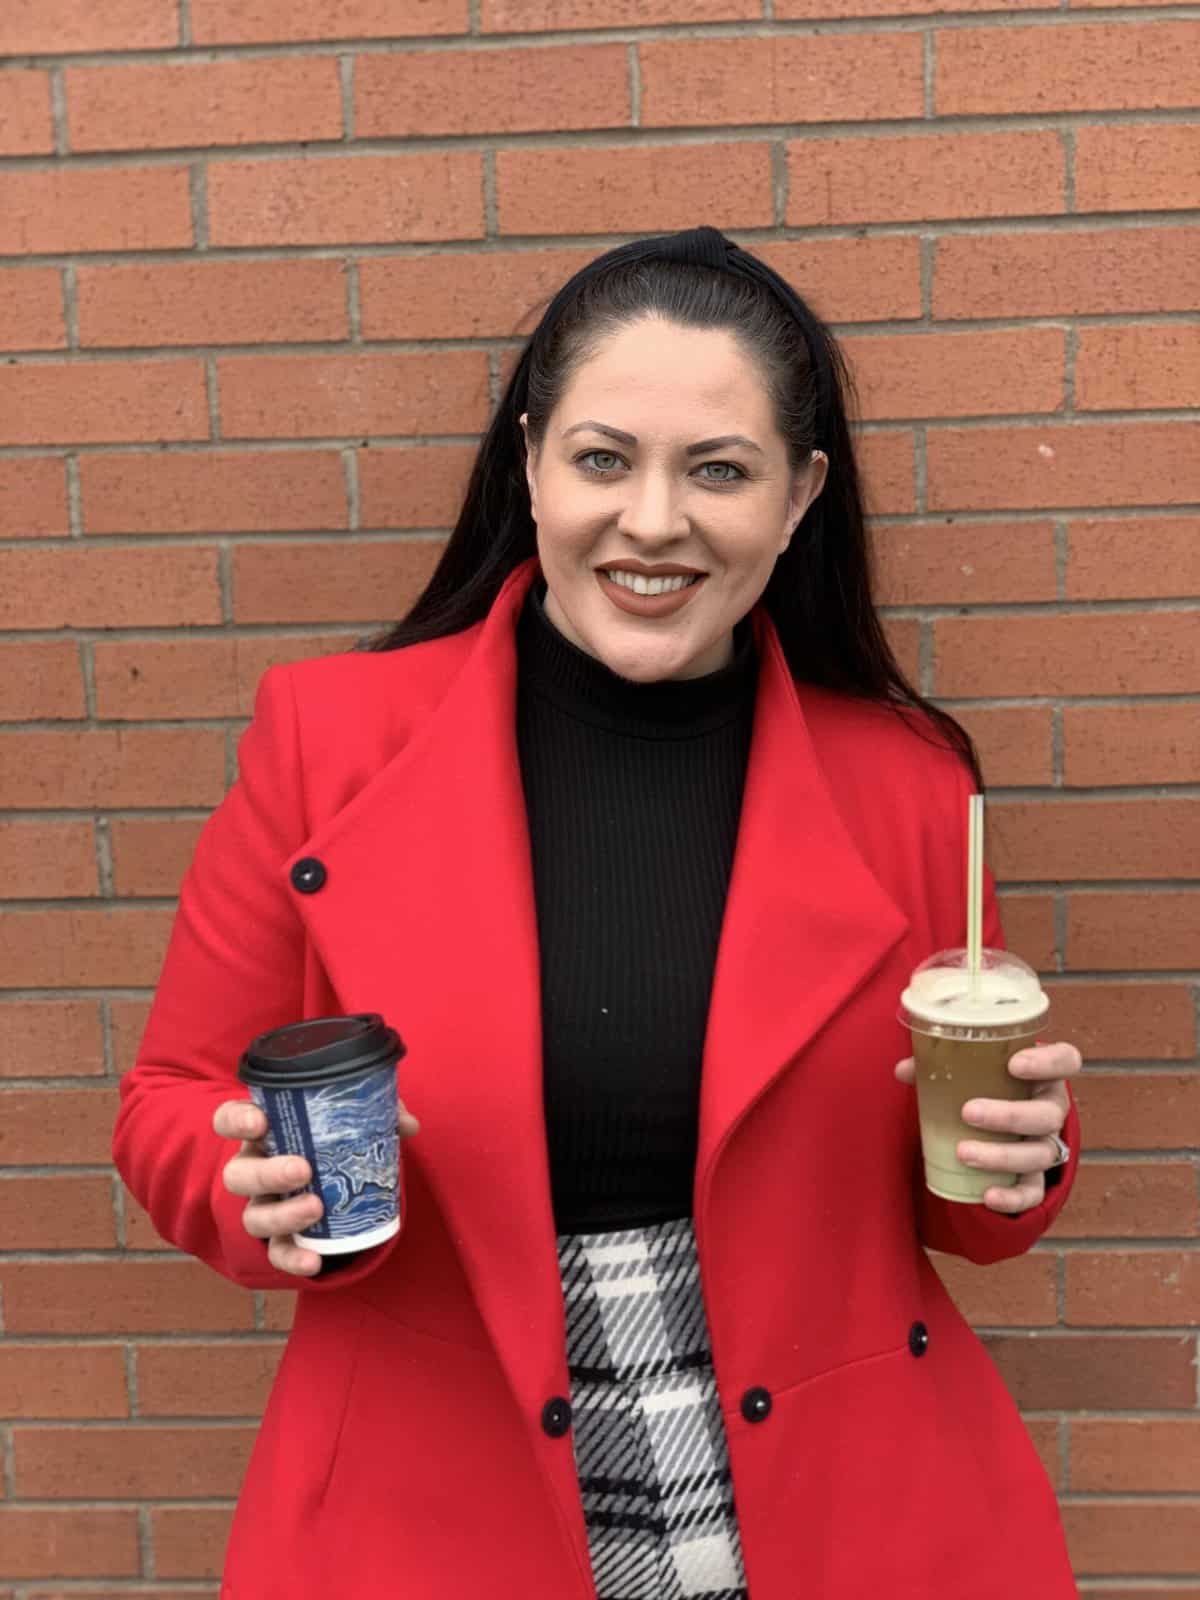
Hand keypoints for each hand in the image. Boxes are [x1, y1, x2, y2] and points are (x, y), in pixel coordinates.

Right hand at [213, 1097, 419, 1276]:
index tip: (259, 1121)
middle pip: (238, 1174)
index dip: (235, 1120)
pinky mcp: (281, 1239)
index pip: (229, 1121)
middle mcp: (255, 1169)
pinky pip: (277, 1253)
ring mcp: (264, 1207)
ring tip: (317, 1208)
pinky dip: (293, 1259)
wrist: (341, 1184)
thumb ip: (379, 1113)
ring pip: (253, 1217)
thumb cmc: (338, 1140)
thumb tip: (408, 1125)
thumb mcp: (355, 1119)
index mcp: (266, 1132)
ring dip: (282, 1215)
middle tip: (302, 1169)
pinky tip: (313, 1262)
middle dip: (266, 1173)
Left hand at [894, 1041, 1082, 1213]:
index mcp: (1043, 1074)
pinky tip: (986, 1196)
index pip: (1066, 1060)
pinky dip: (1013, 1198)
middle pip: (1048, 1115)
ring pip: (1040, 1155)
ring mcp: (1047, 1144)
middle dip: (1009, 1115)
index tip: (1014, 1064)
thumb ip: (938, 1064)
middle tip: (968, 1112)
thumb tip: (902, 1070)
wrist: (998, 1121)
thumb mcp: (970, 1069)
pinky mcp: (1036, 1177)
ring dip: (1003, 1155)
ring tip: (963, 1152)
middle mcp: (1052, 1109)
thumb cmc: (985, 1084)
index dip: (1048, 1061)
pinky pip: (1033, 1192)